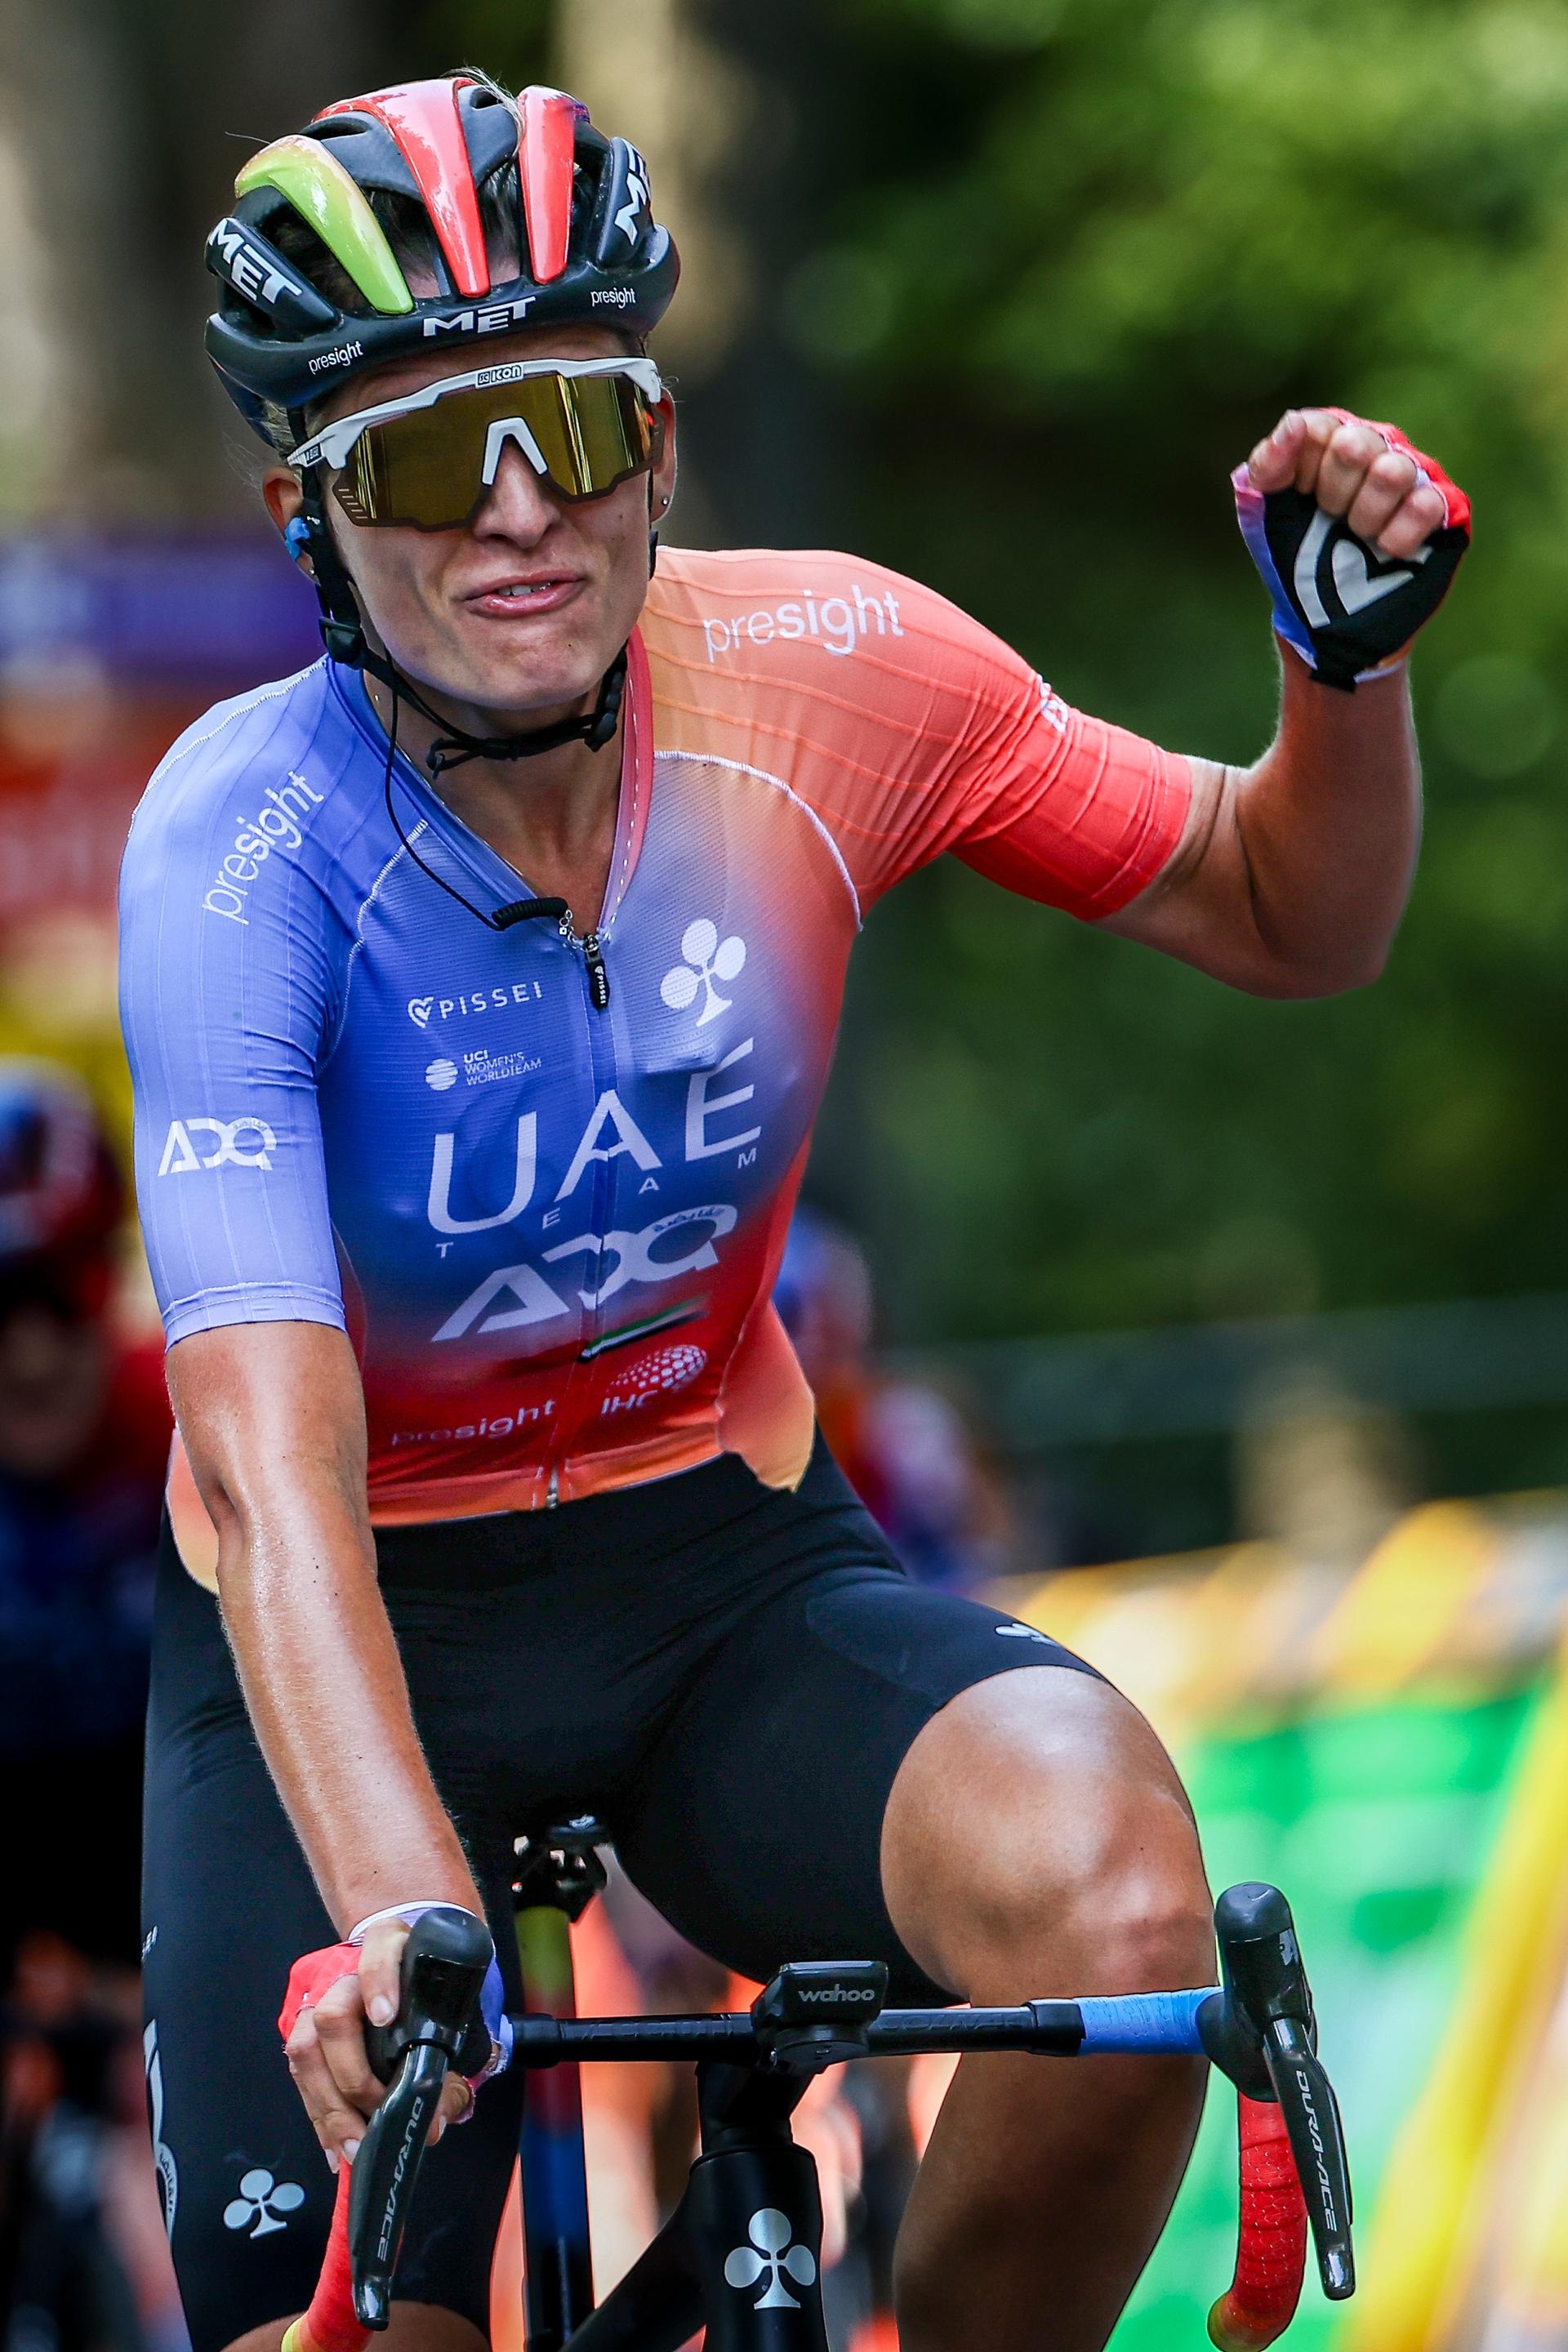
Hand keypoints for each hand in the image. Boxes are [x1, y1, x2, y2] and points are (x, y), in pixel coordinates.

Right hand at [281, 1919, 474, 2171]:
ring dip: (330, 2106)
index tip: (386, 2018)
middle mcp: (347, 1969)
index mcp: (392, 1949)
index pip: (380, 1949)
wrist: (400, 1973)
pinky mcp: (301, 2028)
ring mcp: (317, 1998)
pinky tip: (335, 2147)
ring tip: (355, 2145)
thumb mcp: (448, 2020)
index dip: (379, 1981)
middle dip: (353, 2077)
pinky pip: (300, 2075)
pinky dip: (318, 2115)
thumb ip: (447, 2069)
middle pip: (333, 2014)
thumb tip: (431, 2122)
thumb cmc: (427, 1996)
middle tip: (378, 2115)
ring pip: (306, 2048)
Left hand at [1232, 407, 1469, 688]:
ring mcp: (1414, 473)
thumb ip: (1269, 465)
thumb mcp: (1266, 514)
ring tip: (1359, 537)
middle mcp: (1377, 446)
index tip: (1299, 501)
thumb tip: (1292, 422)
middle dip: (1333, 496)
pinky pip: (1425, 505)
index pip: (1316, 429)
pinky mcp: (1445, 507)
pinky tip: (1386, 551)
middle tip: (1331, 521)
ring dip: (1365, 518)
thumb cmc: (1298, 558)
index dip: (1301, 473)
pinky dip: (1397, 537)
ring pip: (1393, 472)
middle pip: (1355, 446)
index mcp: (1332, 440)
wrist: (1327, 618)